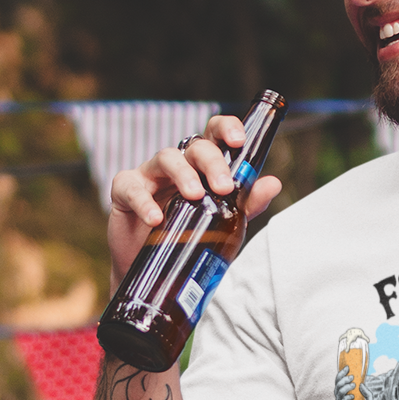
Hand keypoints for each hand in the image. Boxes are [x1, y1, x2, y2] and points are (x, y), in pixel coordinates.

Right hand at [107, 114, 282, 283]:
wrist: (159, 270)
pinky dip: (144, 202)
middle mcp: (178, 165)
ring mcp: (150, 175)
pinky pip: (132, 187)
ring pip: (166, 158)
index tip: (238, 140)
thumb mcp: (226, 222)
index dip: (226, 129)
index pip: (214, 134)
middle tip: (223, 186)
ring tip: (195, 196)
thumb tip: (273, 183)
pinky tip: (156, 218)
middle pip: (195, 147)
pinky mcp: (125, 191)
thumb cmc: (192, 237)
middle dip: (212, 162)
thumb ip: (248, 203)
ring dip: (183, 175)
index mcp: (202, 166)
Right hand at [335, 365, 373, 399]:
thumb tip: (360, 383)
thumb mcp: (369, 395)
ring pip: (338, 393)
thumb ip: (365, 389)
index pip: (339, 381)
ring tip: (353, 385)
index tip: (347, 367)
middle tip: (352, 377)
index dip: (341, 374)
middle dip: (343, 380)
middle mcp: (341, 397)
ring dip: (345, 387)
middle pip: (337, 386)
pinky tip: (352, 395)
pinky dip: (346, 398)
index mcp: (344, 391)